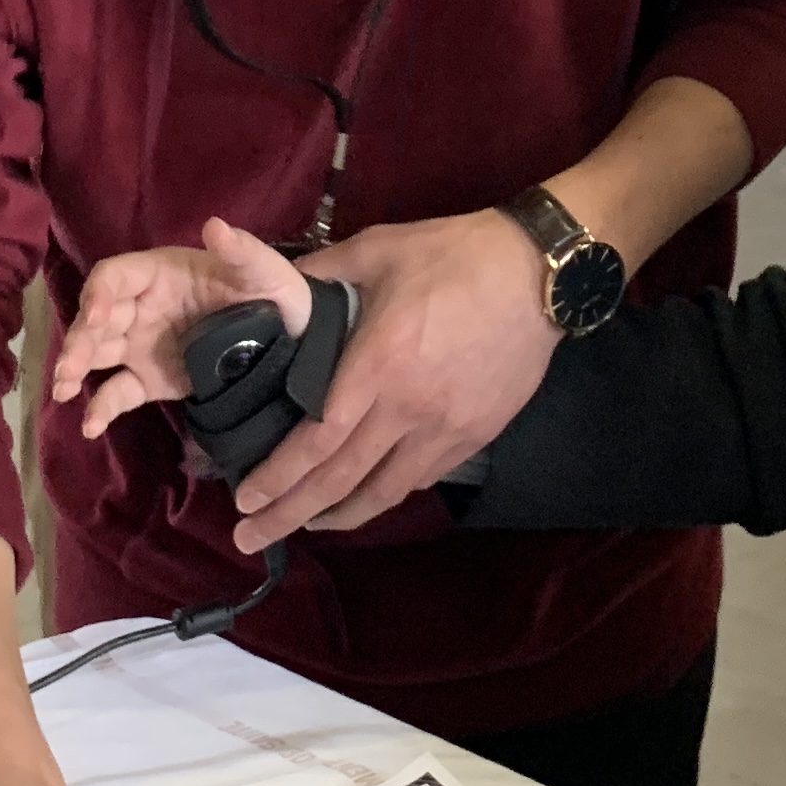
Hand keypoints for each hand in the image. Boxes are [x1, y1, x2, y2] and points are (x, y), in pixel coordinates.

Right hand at [50, 217, 312, 439]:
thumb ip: (241, 251)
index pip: (115, 277)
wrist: (293, 340)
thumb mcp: (264, 271)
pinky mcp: (150, 380)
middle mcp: (142, 308)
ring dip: (75, 370)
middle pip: (97, 318)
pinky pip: (118, 392)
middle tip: (70, 367)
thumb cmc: (273, 293)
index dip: (100, 294)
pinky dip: (101, 408)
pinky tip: (89, 426)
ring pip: (97, 354)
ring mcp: (142, 346)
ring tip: (63, 391)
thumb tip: (215, 226)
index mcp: (160, 275)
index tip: (99, 316)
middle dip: (80, 340)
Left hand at [230, 208, 561, 550]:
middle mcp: (408, 409)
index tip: (246, 498)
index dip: (279, 477)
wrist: (539, 274)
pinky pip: (421, 478)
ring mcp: (446, 429)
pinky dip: (385, 493)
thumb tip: (277, 282)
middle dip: (291, 515)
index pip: (318, 440)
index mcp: (377, 365)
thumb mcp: (379, 248)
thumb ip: (323, 271)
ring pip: (384, 491)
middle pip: (341, 480)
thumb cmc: (456, 255)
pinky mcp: (476, 434)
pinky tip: (366, 495)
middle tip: (251, 537)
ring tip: (306, 527)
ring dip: (340, 516)